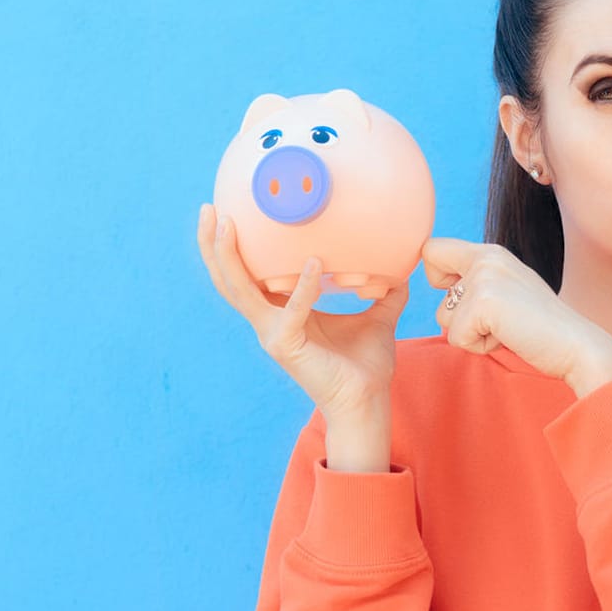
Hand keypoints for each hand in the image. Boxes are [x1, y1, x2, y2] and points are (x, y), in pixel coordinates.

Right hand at [196, 204, 407, 417]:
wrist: (368, 402)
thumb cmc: (366, 364)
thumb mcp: (377, 316)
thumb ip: (383, 290)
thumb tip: (402, 265)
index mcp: (282, 313)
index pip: (247, 276)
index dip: (232, 248)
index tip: (229, 211)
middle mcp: (269, 322)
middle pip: (228, 279)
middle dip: (213, 244)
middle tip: (209, 208)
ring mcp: (273, 335)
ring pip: (239, 291)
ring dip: (229, 257)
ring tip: (229, 224)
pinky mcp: (287, 348)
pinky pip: (292, 311)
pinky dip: (304, 286)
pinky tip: (315, 263)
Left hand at [420, 237, 611, 390]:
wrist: (576, 346)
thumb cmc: (540, 329)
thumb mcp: (506, 293)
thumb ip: (477, 283)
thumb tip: (443, 291)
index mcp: (490, 252)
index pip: (432, 249)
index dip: (438, 277)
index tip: (467, 297)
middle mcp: (486, 256)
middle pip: (430, 278)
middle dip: (454, 311)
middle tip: (495, 319)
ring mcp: (485, 277)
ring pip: (442, 316)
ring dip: (470, 333)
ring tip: (506, 329)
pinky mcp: (484, 302)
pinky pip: (456, 337)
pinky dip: (480, 347)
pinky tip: (509, 338)